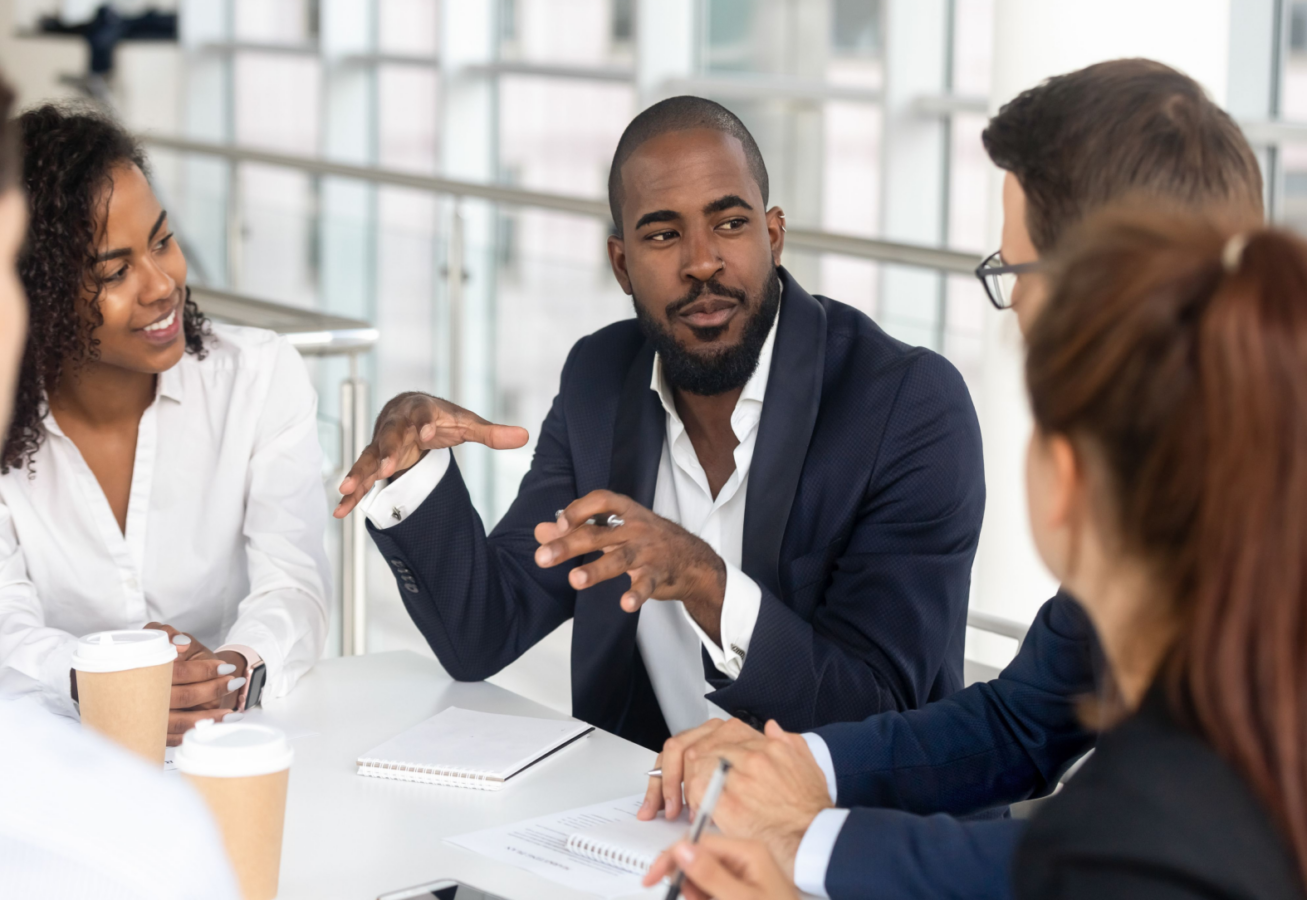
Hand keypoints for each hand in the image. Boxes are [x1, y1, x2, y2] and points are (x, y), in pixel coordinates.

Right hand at [144, 623, 244, 744]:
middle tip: (233, 683)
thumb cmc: (181, 658)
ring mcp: (148, 717)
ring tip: (233, 712)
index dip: (202, 670)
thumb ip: (170, 635)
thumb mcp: (175, 641)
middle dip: (210, 691)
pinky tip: (218, 727)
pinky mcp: (155, 732)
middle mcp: (142, 696)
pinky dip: (198, 732)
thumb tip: (180, 643)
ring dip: (208, 717)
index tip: (225, 668)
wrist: (185, 678)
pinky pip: (176, 738)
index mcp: (143, 670)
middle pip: (180, 697)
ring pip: (178, 721)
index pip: (176, 672)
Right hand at [334, 391, 528, 517]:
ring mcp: (382, 443)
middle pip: (390, 437)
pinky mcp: (374, 461)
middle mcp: (396, 425)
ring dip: (359, 473)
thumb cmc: (439, 417)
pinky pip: (361, 477)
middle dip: (387, 452)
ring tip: (347, 489)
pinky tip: (341, 510)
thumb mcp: (466, 422)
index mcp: (420, 411)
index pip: (423, 417)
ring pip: (369, 458)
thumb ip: (491, 432)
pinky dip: (351, 494)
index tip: (426, 435)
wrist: (408, 409)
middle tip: (387, 468)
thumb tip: (525, 436)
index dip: (424, 425)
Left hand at [534, 490, 726, 640]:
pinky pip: (646, 584)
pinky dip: (637, 595)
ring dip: (596, 570)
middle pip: (598, 534)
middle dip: (568, 545)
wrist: (692, 560)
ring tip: (574, 580)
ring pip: (619, 559)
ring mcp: (648, 551)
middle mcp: (635, 528)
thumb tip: (540, 531)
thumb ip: (577, 529)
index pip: (600, 501)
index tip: (557, 524)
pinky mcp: (658, 575)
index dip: (578, 510)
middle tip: (541, 558)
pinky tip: (626, 605)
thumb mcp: (614, 528)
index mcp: (624, 512)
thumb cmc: (645, 539)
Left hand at [642, 719, 831, 878]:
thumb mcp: (805, 764)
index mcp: (763, 743)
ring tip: (676, 804)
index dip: (697, 756)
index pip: (715, 736)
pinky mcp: (728, 800)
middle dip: (678, 769)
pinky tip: (690, 812)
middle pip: (697, 747)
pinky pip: (696, 790)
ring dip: (678, 784)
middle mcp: (749, 753)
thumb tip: (771, 728)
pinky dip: (688, 799)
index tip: (691, 770)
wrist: (815, 837)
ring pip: (692, 764)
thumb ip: (787, 741)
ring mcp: (738, 774)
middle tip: (672, 790)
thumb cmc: (811, 808)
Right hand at [643, 836, 799, 899]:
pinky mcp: (739, 887)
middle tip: (694, 899)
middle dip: (689, 883)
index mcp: (748, 850)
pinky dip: (705, 897)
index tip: (653, 876)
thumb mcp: (742, 899)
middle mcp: (744, 857)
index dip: (672, 858)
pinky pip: (710, 888)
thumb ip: (710, 875)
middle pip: (697, 859)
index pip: (699, 842)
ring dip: (698, 894)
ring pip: (701, 877)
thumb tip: (682, 850)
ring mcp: (742, 873)